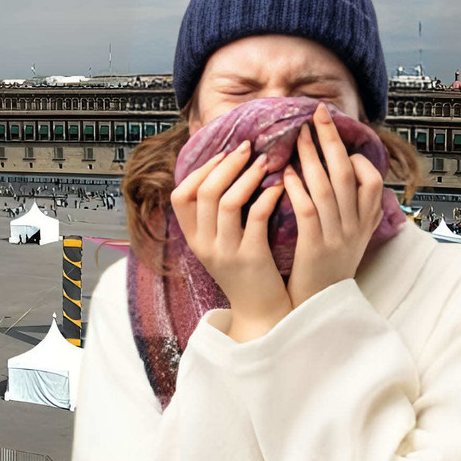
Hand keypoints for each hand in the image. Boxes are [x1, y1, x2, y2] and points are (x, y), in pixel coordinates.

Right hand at [171, 139, 290, 341]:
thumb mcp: (220, 244)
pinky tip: (280, 186)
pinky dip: (267, 196)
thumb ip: (216, 215)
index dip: (200, 170)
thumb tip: (224, 169)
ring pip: (227, 202)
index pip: (180, 196)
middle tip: (248, 148)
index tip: (223, 154)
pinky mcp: (251, 257)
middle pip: (204, 192)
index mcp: (194, 238)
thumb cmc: (246, 271)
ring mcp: (225, 252)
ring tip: (267, 161)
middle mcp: (204, 244)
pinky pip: (255, 217)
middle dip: (227, 164)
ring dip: (248, 176)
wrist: (261, 312)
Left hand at [282, 103, 385, 307]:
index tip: (339, 141)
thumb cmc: (327, 271)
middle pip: (347, 173)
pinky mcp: (316, 248)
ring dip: (311, 157)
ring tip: (297, 136)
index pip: (373, 180)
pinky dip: (298, 189)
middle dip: (332, 140)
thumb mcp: (348, 239)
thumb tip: (342, 174)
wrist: (320, 309)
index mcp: (366, 223)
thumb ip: (348, 209)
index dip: (356, 157)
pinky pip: (309, 211)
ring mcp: (338, 237)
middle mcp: (356, 227)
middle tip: (317, 113)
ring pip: (328, 187)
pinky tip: (286, 174)